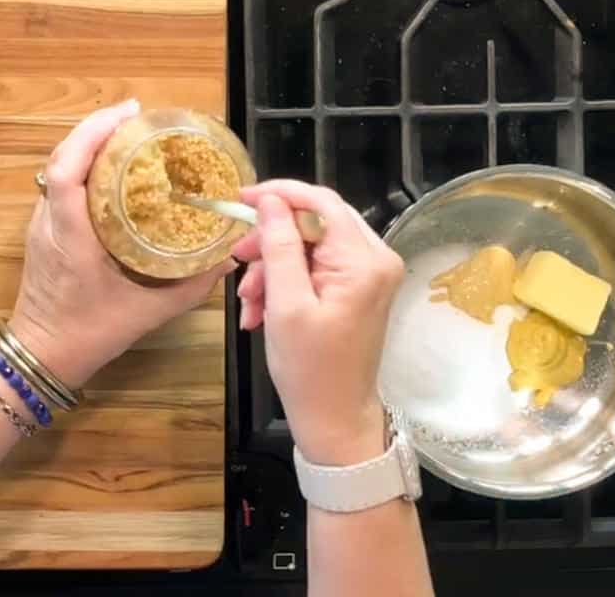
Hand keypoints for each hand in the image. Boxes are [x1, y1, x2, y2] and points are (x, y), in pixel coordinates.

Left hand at [10, 99, 234, 388]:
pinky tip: (113, 166)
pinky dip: (84, 164)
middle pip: (62, 157)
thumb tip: (227, 257)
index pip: (67, 171)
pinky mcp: (42, 229)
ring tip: (129, 133)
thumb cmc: (90, 334)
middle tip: (139, 117)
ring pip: (58, 167)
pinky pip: (60, 183)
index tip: (129, 115)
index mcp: (70, 237)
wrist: (41, 355)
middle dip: (97, 128)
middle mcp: (49, 222)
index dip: (92, 134)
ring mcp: (40, 224)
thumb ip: (190, 285)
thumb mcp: (148, 313)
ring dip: (88, 143)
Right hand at [232, 181, 404, 464]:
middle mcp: (376, 259)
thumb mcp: (285, 305)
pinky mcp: (359, 289)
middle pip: (314, 223)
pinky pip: (316, 269)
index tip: (240, 200)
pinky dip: (286, 284)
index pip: (321, 203)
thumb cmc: (310, 369)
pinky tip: (261, 312)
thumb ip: (279, 247)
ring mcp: (370, 275)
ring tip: (248, 304)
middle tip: (238, 262)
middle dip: (271, 242)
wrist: (335, 419)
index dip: (279, 195)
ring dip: (273, 269)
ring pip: (310, 247)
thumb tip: (271, 202)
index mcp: (364, 261)